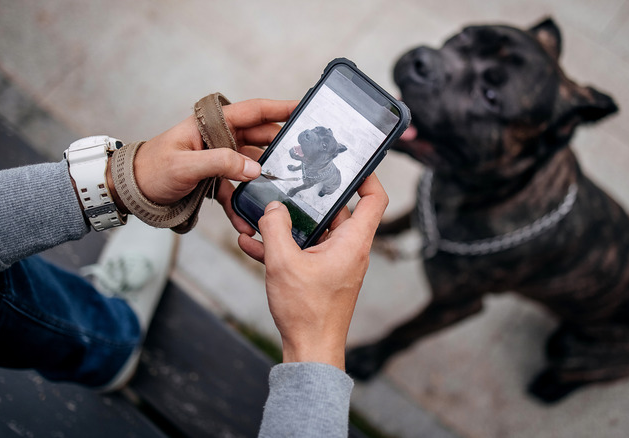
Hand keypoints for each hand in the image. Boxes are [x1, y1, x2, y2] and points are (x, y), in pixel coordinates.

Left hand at [114, 99, 297, 232]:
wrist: (129, 191)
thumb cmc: (150, 170)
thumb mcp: (185, 166)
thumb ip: (221, 164)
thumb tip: (256, 169)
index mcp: (211, 125)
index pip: (253, 111)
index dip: (279, 107)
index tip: (304, 107)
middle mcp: (218, 139)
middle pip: (259, 139)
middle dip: (281, 147)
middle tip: (304, 156)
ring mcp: (218, 160)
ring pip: (251, 166)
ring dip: (264, 181)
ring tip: (282, 192)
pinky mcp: (214, 180)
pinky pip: (235, 190)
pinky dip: (241, 205)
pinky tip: (247, 221)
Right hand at [238, 174, 388, 369]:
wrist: (310, 351)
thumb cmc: (307, 312)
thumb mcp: (283, 263)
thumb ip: (276, 228)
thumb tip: (272, 207)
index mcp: (353, 242)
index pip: (375, 199)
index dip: (367, 176)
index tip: (348, 162)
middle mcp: (349, 250)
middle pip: (337, 210)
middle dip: (310, 197)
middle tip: (291, 180)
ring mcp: (335, 263)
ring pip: (314, 231)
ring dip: (288, 224)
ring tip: (260, 216)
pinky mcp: (321, 275)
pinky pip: (304, 251)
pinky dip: (283, 245)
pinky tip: (253, 244)